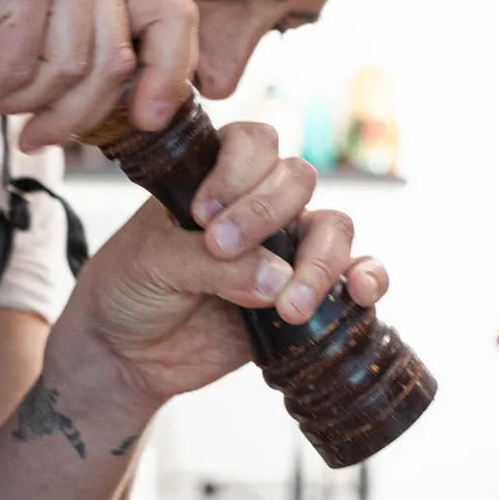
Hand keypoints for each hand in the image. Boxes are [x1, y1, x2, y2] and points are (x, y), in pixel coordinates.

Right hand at [0, 0, 197, 148]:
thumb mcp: (24, 30)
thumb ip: (72, 60)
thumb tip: (119, 122)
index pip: (173, 17)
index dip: (171, 75)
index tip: (143, 120)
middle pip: (112, 64)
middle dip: (69, 117)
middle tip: (30, 137)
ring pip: (66, 70)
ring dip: (13, 101)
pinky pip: (20, 63)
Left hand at [55, 122, 388, 407]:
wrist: (129, 355)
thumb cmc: (130, 292)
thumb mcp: (151, 265)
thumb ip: (207, 265)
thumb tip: (277, 280)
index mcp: (215, 176)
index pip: (253, 143)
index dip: (238, 172)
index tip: (203, 216)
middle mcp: (259, 204)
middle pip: (298, 179)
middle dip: (267, 214)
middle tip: (224, 251)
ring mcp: (288, 248)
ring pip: (333, 228)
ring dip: (318, 262)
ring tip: (289, 306)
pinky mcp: (307, 293)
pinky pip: (357, 276)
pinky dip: (369, 278)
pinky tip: (361, 293)